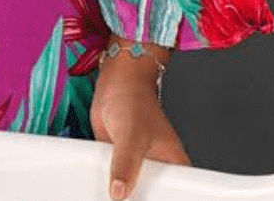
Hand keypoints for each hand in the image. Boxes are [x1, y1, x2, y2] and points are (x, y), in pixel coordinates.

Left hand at [91, 44, 187, 198]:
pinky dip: (105, 182)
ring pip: (129, 189)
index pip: (175, 194)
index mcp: (174, 165)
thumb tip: (119, 191)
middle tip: (122, 200)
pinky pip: (112, 178)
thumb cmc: (133, 101)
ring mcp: (136, 165)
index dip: (164, 200)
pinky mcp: (117, 161)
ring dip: (119, 192)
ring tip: (110, 196)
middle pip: (150, 195)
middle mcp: (156, 167)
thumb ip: (125, 165)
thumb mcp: (132, 136)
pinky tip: (97, 188)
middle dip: (137, 199)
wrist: (114, 84)